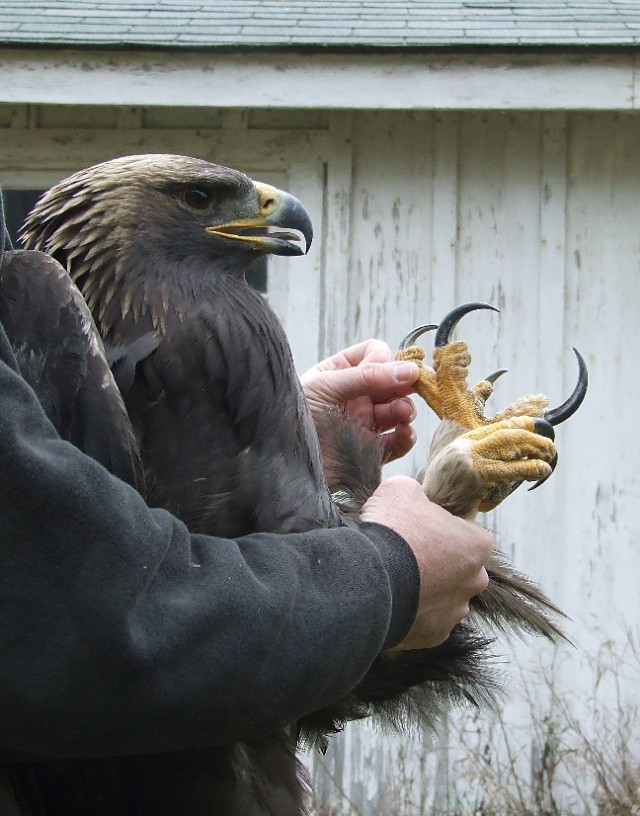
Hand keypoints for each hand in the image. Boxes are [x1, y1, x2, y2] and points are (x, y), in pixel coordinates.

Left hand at [300, 340, 419, 463]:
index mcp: (341, 372)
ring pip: (399, 410)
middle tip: (413, 389)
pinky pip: (397, 442)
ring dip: (406, 409)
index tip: (384, 372)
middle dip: (405, 385)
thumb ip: (366, 377)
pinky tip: (404, 433)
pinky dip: (406, 437)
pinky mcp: (369, 450)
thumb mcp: (325, 386)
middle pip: (394, 382)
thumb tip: (410, 370)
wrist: (284, 461)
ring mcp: (364, 423)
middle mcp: (356, 396)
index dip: (385, 360)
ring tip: (403, 413)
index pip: (375, 353)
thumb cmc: (294, 415)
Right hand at [361, 475, 492, 649]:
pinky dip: (412, 611)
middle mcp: (475, 581)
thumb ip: (417, 492)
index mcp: (477, 545)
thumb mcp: (401, 489)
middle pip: (459, 567)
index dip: (442, 527)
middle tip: (406, 554)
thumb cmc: (392, 530)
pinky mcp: (434, 636)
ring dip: (426, 588)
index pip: (467, 532)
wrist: (367, 581)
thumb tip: (414, 497)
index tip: (420, 527)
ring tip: (395, 578)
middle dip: (438, 562)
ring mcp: (455, 612)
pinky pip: (426, 619)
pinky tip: (391, 599)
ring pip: (444, 596)